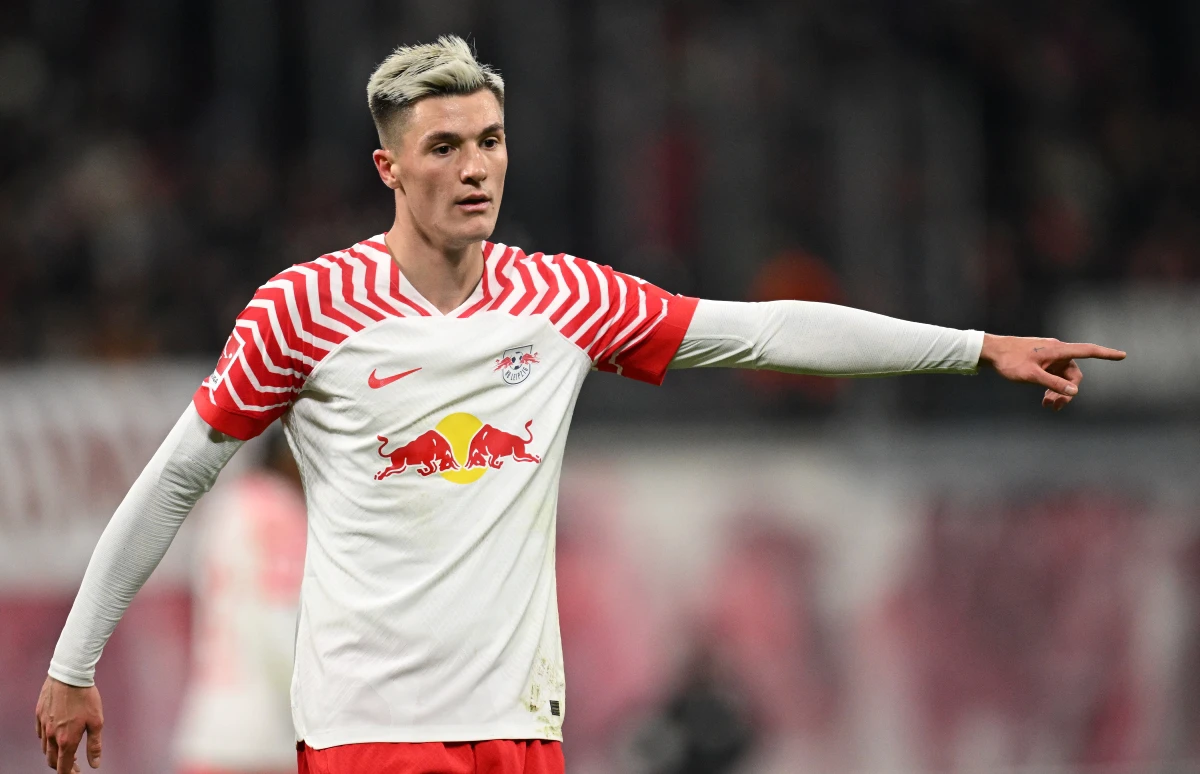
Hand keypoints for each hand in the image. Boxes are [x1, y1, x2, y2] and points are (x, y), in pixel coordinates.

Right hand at [35, 676, 102, 773]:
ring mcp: (43, 725)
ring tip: (67, 751)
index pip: (63, 766)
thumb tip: (95, 764)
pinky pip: (40, 734)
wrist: (69, 676)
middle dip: (61, 766)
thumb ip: (94, 745)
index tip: (76, 773)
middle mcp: (51, 736)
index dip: (69, 773)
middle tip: (73, 765)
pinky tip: (55, 736)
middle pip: (51, 760)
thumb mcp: (97, 722)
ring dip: (55, 753)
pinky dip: (47, 740)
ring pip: (45, 747)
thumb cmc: (86, 697)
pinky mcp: (38, 715)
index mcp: (66, 740)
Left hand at [979, 334, 1125, 410]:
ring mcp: (1049, 357)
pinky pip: (1054, 376)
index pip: (1087, 351)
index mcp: (1057, 350)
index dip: (1106, 354)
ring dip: (1059, 392)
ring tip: (1047, 406)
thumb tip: (1074, 391)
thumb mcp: (1031, 375)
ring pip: (1063, 377)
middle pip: (1074, 373)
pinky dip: (1052, 387)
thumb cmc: (1010, 361)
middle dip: (1068, 391)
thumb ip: (1053, 383)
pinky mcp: (1042, 361)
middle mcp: (1057, 351)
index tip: (1123, 355)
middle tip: (1054, 407)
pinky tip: (1045, 399)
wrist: (991, 352)